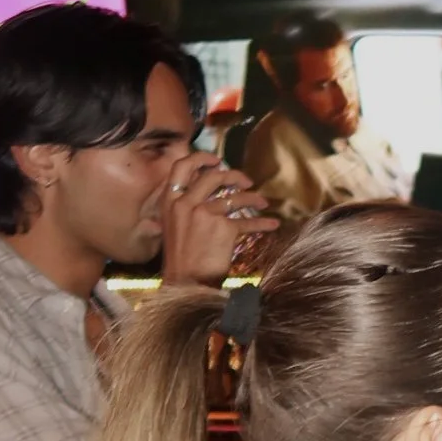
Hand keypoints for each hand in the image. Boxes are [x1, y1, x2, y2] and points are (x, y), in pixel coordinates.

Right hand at [160, 156, 278, 288]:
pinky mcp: (223, 227)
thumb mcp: (173, 226)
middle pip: (213, 176)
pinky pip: (247, 222)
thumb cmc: (181, 258)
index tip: (217, 160)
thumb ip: (185, 206)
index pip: (181, 167)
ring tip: (263, 203)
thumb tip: (206, 191)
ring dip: (253, 198)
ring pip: (234, 197)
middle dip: (234, 175)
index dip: (200, 158)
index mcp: (169, 201)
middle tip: (246, 182)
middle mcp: (185, 203)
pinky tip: (272, 224)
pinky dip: (262, 223)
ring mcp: (204, 213)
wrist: (186, 282)